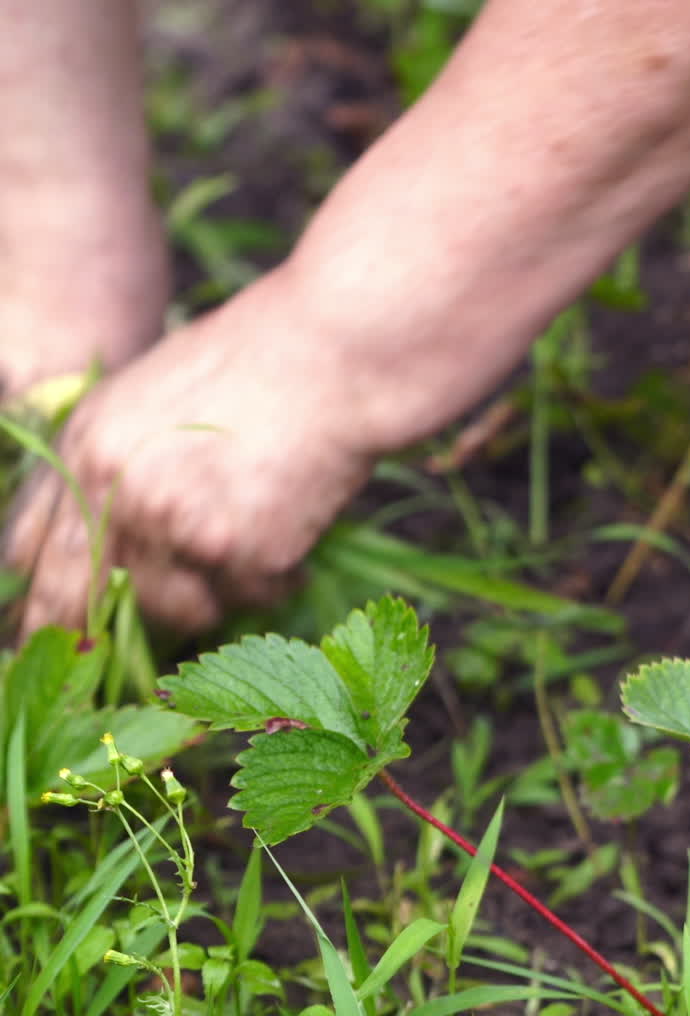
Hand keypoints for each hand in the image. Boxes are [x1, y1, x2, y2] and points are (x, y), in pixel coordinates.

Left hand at [6, 272, 382, 634]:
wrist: (330, 359)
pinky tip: (293, 528)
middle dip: (119, 626)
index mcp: (86, 451)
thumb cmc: (254, 369)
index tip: (50, 637)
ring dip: (217, 591)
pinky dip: (277, 575)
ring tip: (251, 543)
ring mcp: (180, 526)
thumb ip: (108, 469)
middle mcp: (120, 493)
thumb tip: (90, 549)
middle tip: (130, 655)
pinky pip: (252, 597)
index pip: (34, 556)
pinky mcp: (242, 551)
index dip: (41, 606)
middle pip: (97, 599)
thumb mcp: (147, 402)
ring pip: (182, 610)